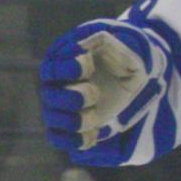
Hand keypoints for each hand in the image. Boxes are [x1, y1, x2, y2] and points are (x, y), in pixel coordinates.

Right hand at [39, 22, 165, 155]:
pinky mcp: (69, 124)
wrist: (130, 75)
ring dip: (77, 121)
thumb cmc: (121, 56)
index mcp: (62, 61)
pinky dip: (76, 140)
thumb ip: (102, 40)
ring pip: (53, 120)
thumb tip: (81, 48)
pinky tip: (95, 135)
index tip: (89, 65)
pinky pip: (58, 138)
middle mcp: (55, 85)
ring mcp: (60, 107)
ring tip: (97, 116)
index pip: (53, 69)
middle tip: (94, 93)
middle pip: (50, 98)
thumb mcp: (119, 44)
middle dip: (74, 98)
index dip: (70, 69)